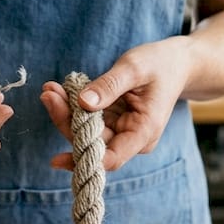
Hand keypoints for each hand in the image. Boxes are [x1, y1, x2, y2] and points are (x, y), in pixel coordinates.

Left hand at [39, 38, 190, 171]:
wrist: (176, 63)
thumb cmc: (160, 63)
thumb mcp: (135, 68)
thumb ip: (109, 86)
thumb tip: (82, 103)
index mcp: (144, 131)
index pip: (112, 158)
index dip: (84, 161)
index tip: (56, 159)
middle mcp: (132, 138)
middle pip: (92, 144)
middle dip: (66, 122)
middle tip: (48, 95)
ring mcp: (121, 131)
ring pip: (85, 133)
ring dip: (64, 113)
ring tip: (49, 90)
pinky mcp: (112, 122)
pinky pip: (87, 120)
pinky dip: (71, 107)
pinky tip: (56, 91)